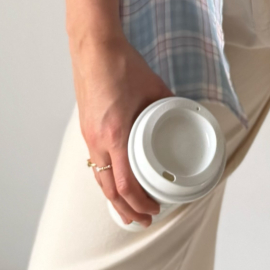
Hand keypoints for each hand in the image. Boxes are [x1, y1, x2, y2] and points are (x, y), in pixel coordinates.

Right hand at [71, 32, 173, 227]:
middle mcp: (98, 140)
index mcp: (115, 133)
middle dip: (127, 210)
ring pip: (99, 178)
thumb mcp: (154, 87)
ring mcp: (89, 135)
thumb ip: (168, 107)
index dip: (140, 203)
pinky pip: (95, 162)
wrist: (93, 48)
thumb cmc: (122, 64)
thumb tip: (183, 118)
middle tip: (144, 221)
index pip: (125, 183)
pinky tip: (115, 180)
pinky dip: (106, 178)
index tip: (154, 210)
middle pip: (109, 189)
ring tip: (129, 209)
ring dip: (114, 198)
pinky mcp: (86, 128)